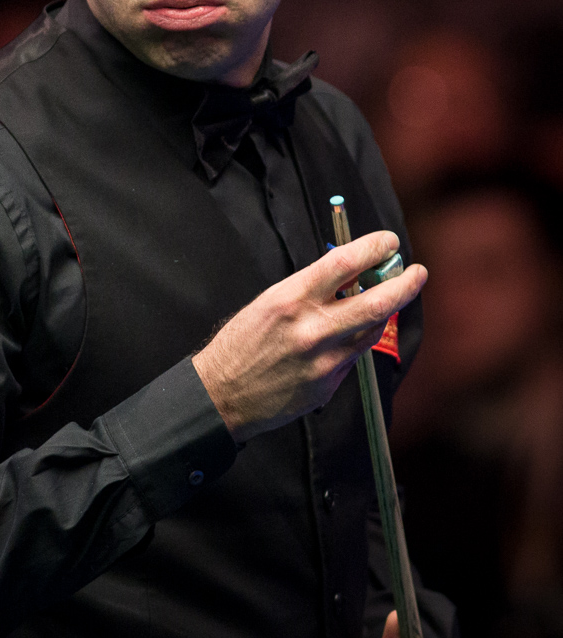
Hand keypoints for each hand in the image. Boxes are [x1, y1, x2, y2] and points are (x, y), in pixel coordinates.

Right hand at [192, 231, 425, 440]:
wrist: (222, 395)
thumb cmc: (242, 343)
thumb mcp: (269, 303)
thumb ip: (310, 289)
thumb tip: (351, 273)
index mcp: (291, 299)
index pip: (344, 263)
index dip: (374, 248)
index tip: (389, 242)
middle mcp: (311, 329)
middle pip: (376, 302)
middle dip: (405, 284)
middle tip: (416, 272)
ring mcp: (323, 360)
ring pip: (372, 330)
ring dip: (382, 313)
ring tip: (381, 301)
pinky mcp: (328, 385)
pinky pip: (353, 356)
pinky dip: (355, 341)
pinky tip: (341, 338)